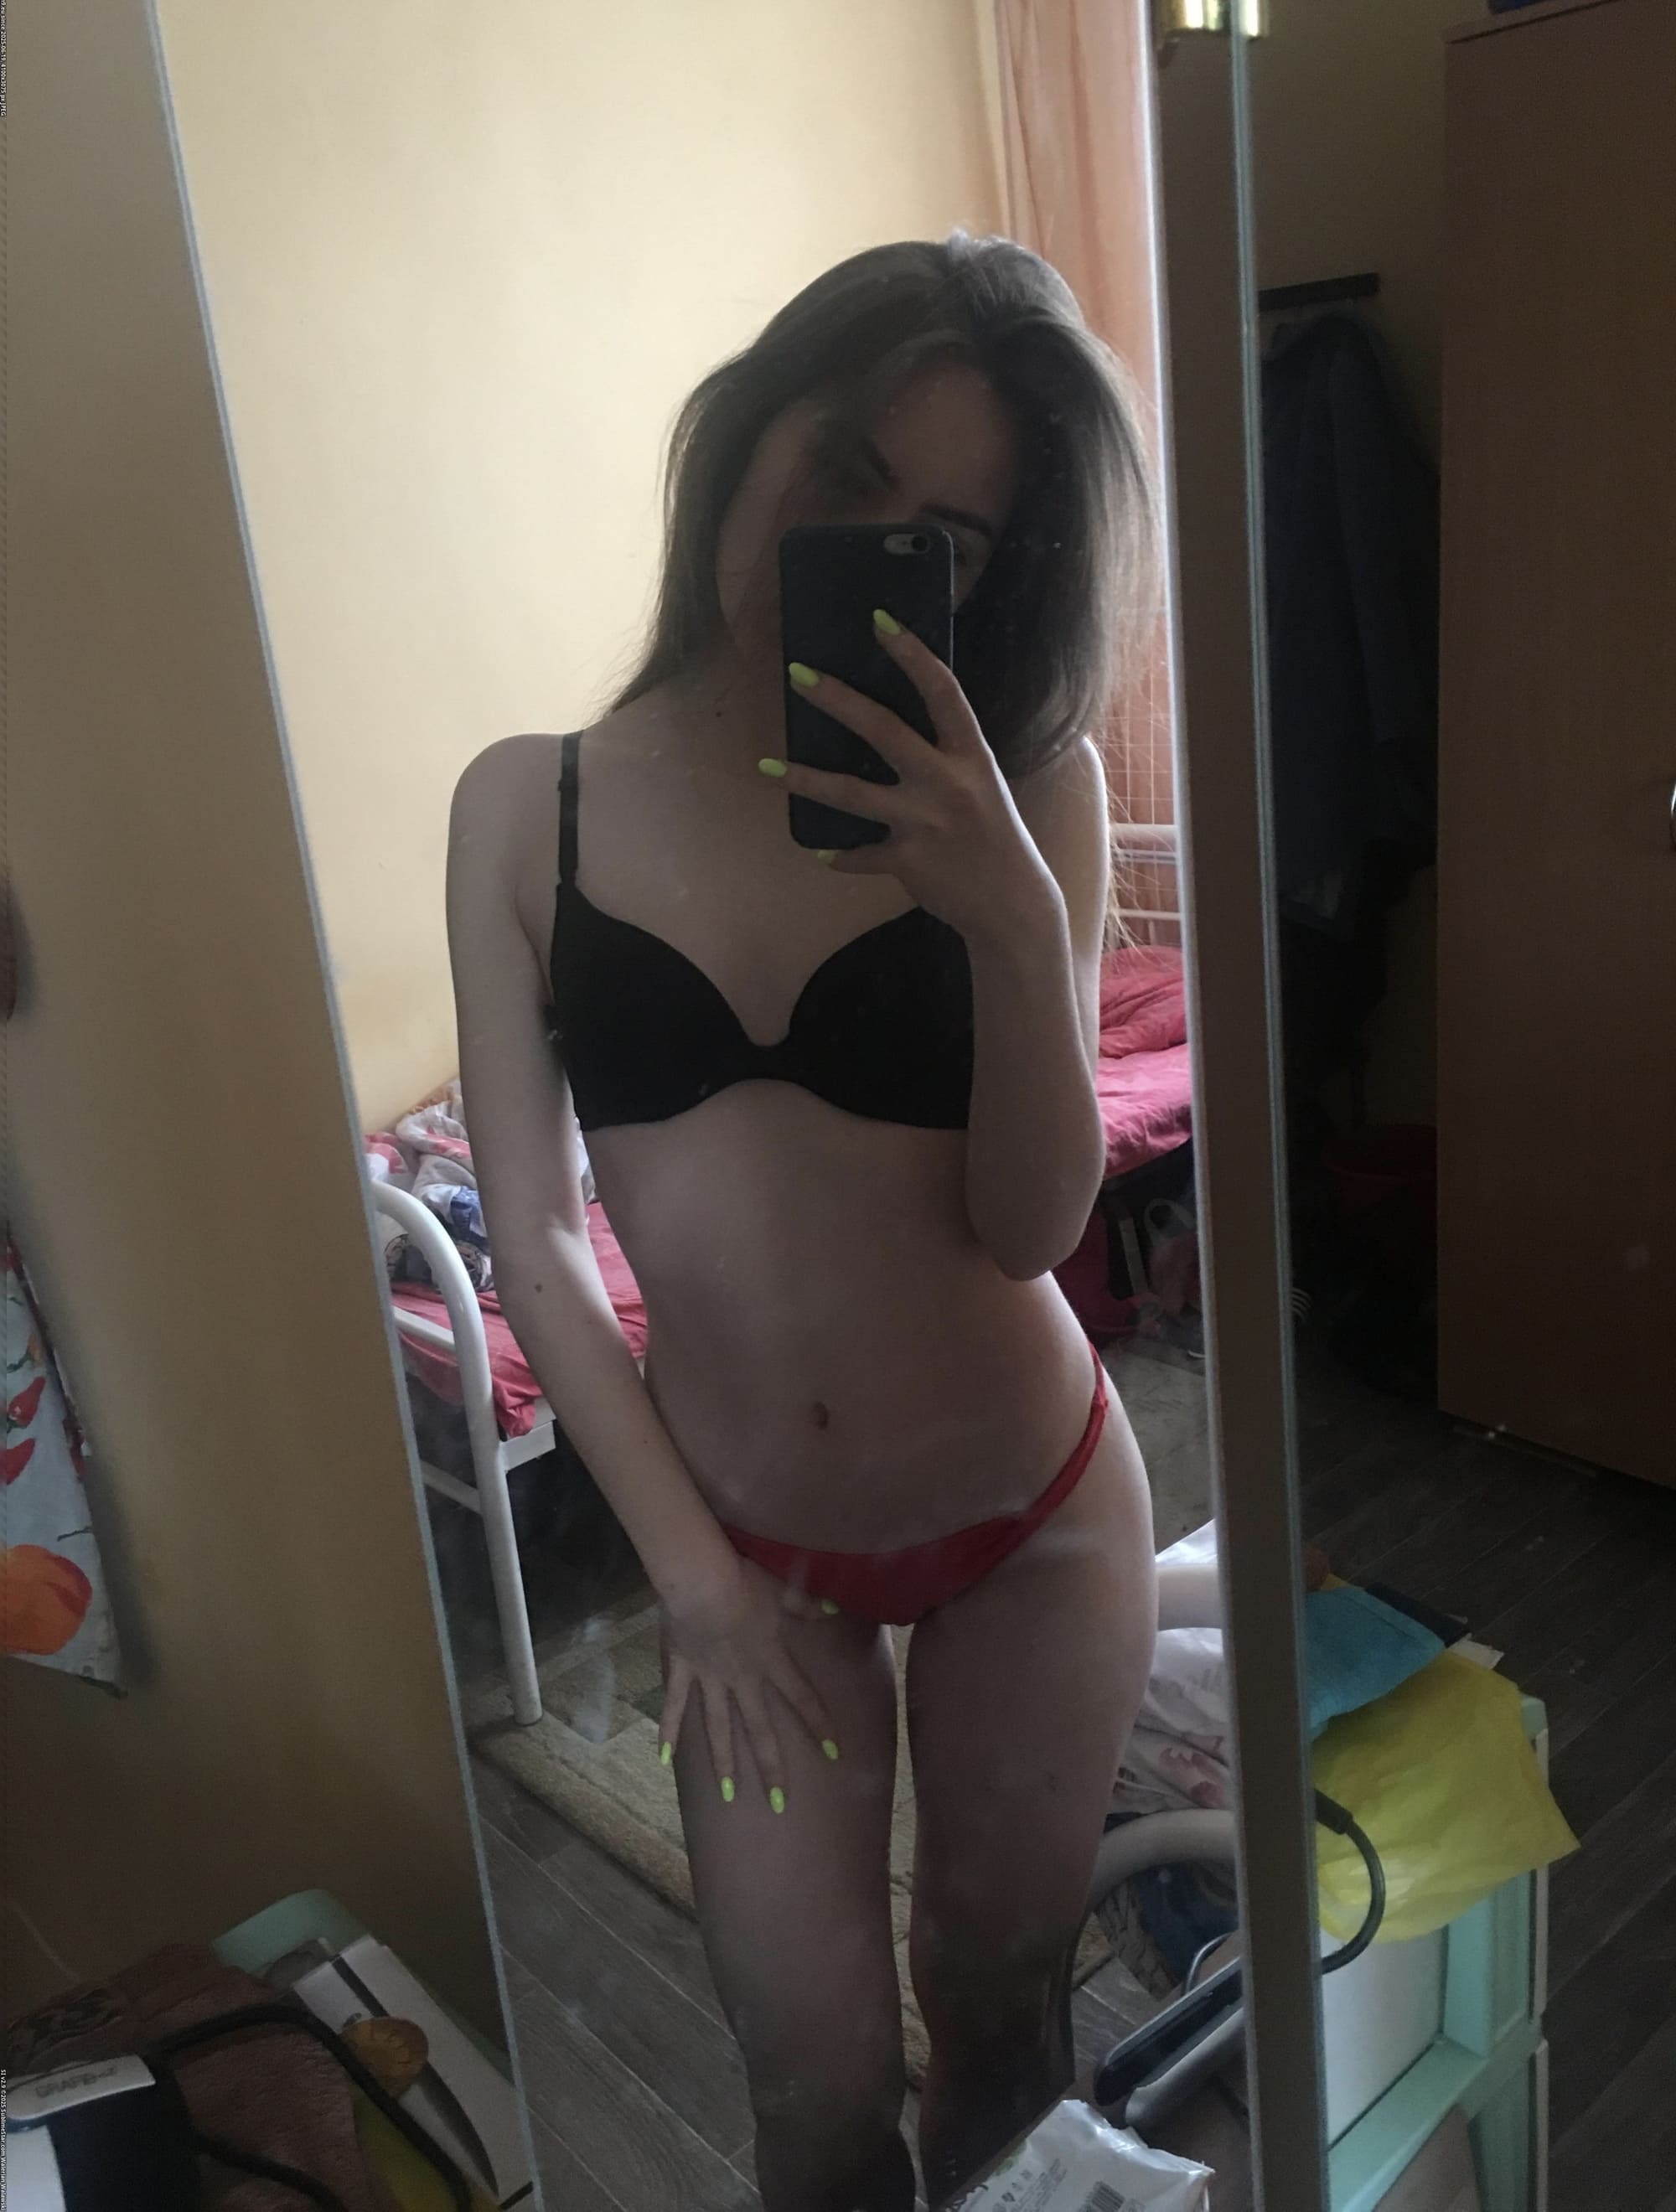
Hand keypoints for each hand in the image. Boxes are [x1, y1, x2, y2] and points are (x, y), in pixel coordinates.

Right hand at [658, 1554, 840, 1811]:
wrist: (701, 1580)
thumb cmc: (745, 1582)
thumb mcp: (783, 1591)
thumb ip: (808, 1605)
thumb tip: (835, 1611)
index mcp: (770, 1660)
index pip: (802, 1698)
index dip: (819, 1725)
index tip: (834, 1753)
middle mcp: (743, 1679)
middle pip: (760, 1729)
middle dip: (771, 1767)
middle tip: (780, 1804)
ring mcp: (710, 1679)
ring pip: (719, 1728)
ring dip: (725, 1762)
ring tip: (729, 1795)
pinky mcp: (682, 1671)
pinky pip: (675, 1705)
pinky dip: (669, 1730)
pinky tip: (664, 1758)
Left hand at [767, 615, 1060, 943]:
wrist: (1012, 903)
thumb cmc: (996, 836)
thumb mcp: (983, 785)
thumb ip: (946, 759)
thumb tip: (894, 730)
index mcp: (971, 757)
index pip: (942, 692)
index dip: (913, 654)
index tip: (879, 621)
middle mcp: (947, 783)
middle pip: (883, 730)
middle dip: (837, 700)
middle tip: (797, 675)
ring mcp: (925, 823)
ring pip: (852, 793)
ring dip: (806, 780)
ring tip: (767, 768)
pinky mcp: (907, 861)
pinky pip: (860, 854)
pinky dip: (841, 856)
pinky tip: (822, 853)